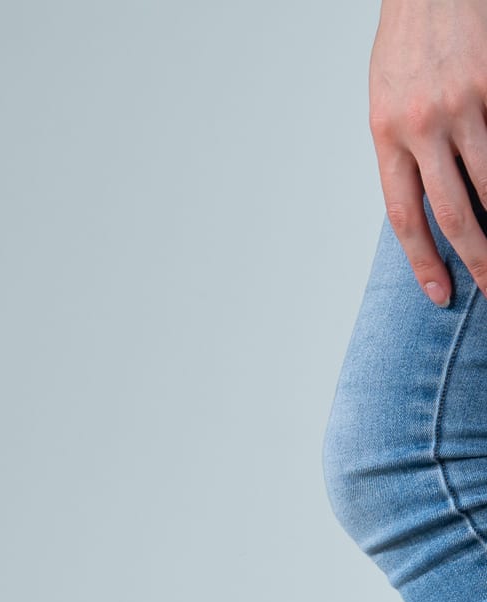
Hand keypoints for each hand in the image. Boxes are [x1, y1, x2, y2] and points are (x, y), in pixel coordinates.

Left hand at [371, 0, 486, 303]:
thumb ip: (403, 153)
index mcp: (387, 136)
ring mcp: (468, 103)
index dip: (424, 262)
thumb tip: (424, 205)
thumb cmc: (409, 46)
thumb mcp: (386, 104)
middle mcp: (426, 125)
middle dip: (477, 258)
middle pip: (457, 211)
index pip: (406, 217)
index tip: (439, 294)